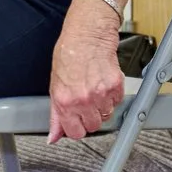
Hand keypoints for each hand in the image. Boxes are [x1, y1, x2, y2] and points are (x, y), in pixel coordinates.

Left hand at [47, 0, 126, 141]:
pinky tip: (103, 82)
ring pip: (107, 115)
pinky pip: (117, 101)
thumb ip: (56, 115)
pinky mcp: (115, 86)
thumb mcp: (55, 86)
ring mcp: (100, 94)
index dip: (77, 128)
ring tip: (94, 88)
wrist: (87, 35)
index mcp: (64, 101)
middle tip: (87, 101)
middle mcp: (82, 100)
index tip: (78, 121)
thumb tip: (54, 136)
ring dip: (103, 105)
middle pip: (94, 126)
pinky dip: (113, 95)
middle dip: (91, 116)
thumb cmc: (69, 55)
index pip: (75, 133)